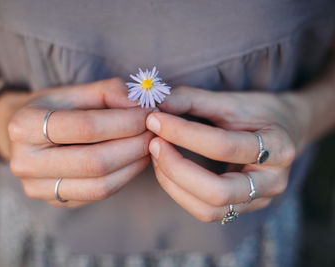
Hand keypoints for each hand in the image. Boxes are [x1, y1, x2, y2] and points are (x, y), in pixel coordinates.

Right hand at [0, 78, 152, 207]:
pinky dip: (124, 177)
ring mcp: (37, 187)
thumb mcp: (74, 91)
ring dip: (134, 165)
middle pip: (95, 161)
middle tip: (155, 132)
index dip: (125, 121)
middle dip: (134, 145)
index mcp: (23, 125)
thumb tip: (142, 105)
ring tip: (149, 145)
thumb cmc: (53, 108)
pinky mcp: (55, 201)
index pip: (86, 127)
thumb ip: (108, 92)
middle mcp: (24, 162)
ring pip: (100, 185)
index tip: (148, 114)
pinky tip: (136, 160)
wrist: (25, 135)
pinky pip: (99, 195)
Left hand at [146, 86, 306, 222]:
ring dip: (174, 184)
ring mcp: (258, 201)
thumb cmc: (258, 112)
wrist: (286, 130)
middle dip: (177, 169)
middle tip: (153, 144)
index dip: (183, 133)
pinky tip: (167, 169)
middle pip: (218, 192)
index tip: (155, 119)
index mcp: (278, 148)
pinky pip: (205, 211)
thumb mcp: (230, 100)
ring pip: (209, 210)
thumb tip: (155, 106)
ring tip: (156, 155)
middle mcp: (272, 182)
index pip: (224, 146)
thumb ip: (193, 100)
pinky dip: (179, 192)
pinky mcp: (240, 209)